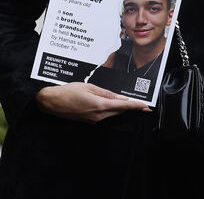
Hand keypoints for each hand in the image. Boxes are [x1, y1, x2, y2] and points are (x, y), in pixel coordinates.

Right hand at [35, 82, 149, 122]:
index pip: (123, 107)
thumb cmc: (68, 92)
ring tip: (125, 102)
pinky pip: (104, 116)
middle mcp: (98, 116)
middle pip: (119, 112)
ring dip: (119, 109)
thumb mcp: (90, 87)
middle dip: (130, 107)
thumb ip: (107, 93)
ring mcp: (93, 120)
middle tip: (141, 105)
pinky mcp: (89, 121)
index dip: (136, 107)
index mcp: (99, 105)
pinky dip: (110, 110)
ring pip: (112, 114)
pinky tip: (110, 104)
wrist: (50, 102)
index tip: (146, 107)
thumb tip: (121, 98)